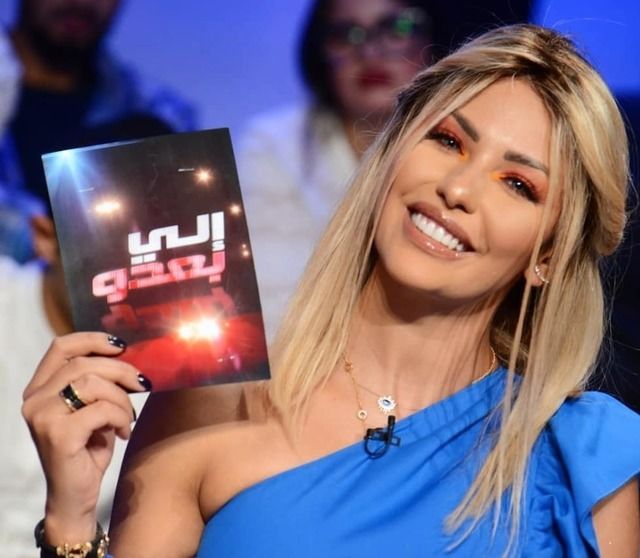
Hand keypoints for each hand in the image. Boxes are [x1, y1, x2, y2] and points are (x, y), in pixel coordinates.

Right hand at [22, 332, 148, 543]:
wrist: (75, 496)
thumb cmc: (87, 449)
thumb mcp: (93, 408)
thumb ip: (99, 382)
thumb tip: (128, 355)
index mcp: (39, 389)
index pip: (61, 347)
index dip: (93, 340)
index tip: (122, 346)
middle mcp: (34, 400)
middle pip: (83, 363)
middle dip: (121, 370)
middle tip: (142, 384)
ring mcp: (42, 417)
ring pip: (93, 383)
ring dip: (122, 399)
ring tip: (128, 417)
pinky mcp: (58, 434)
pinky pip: (101, 410)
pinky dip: (121, 417)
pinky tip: (124, 432)